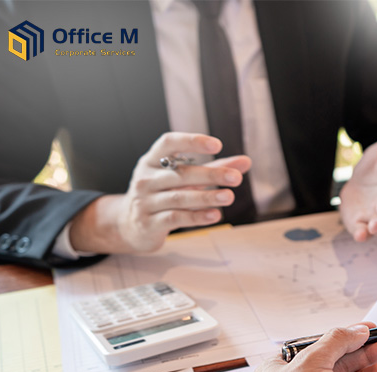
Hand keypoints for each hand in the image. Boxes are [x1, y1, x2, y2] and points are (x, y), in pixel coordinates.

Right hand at [70, 132, 250, 253]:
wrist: (130, 225)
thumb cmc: (163, 195)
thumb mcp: (185, 178)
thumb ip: (215, 169)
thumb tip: (246, 161)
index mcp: (152, 160)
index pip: (168, 143)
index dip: (192, 141)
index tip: (217, 145)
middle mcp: (146, 178)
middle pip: (181, 174)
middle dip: (211, 175)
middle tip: (236, 177)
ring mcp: (145, 201)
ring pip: (179, 197)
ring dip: (206, 197)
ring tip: (229, 197)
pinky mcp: (149, 223)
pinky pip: (175, 217)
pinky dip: (196, 216)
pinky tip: (214, 215)